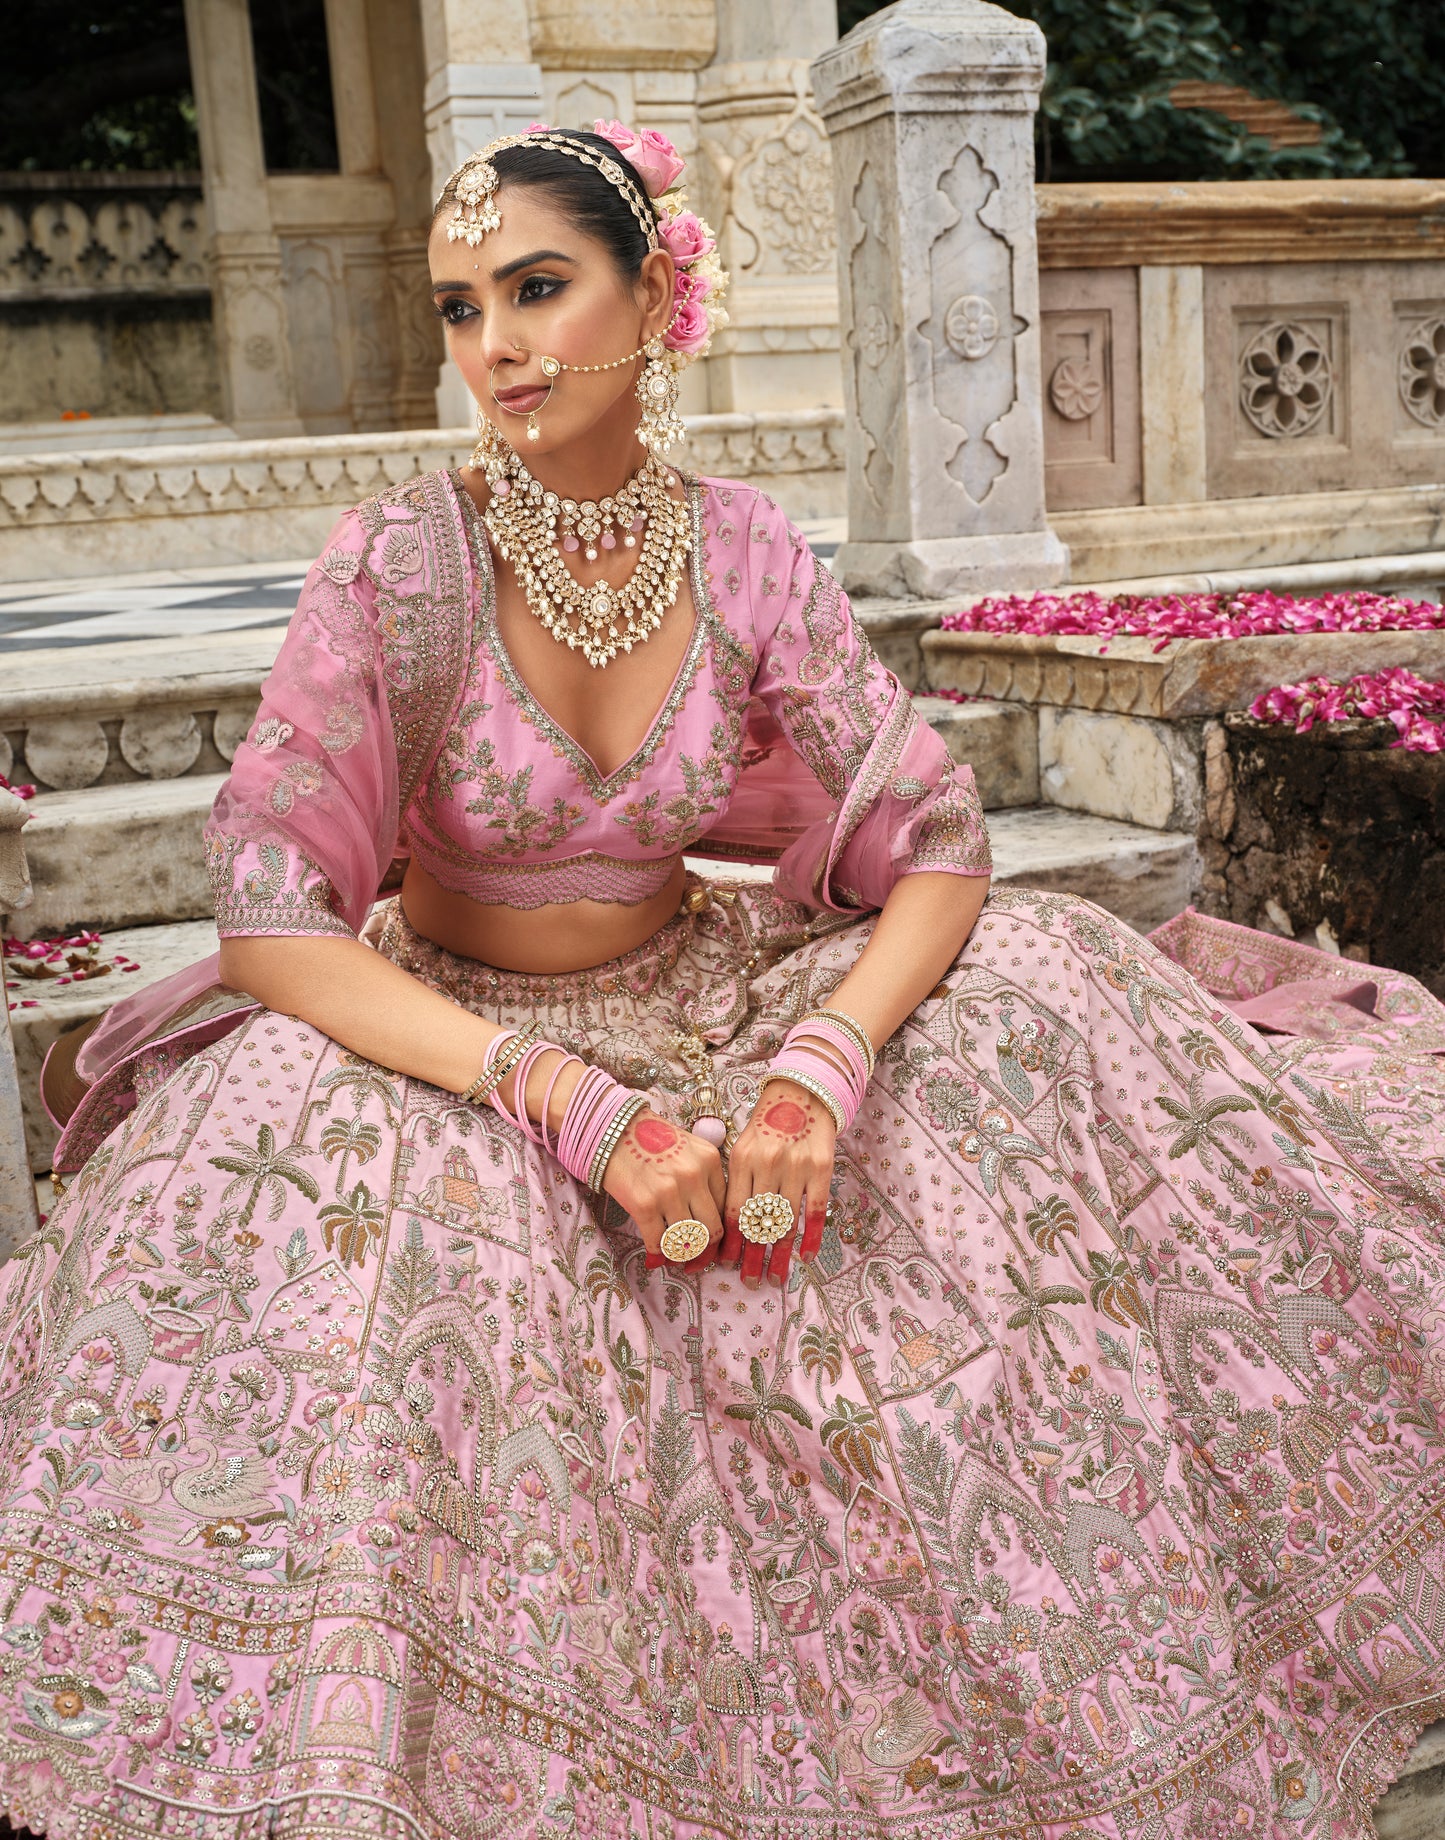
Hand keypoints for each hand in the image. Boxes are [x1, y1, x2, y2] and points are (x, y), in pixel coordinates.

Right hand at [601, 1108, 725, 1271]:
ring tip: (674, 1258)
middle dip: (706, 1250)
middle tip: (698, 1261)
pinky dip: (658, 1255)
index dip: (721, 1229)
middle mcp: (694, 1176)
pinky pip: (658, 1242)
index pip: (726, 1206)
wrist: (612, 1130)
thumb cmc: (650, 1140)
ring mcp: (670, 1191)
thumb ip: (704, 1177)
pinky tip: (655, 1257)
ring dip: (680, 1254)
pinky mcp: (645, 1204)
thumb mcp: (688, 1148)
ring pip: (687, 1240)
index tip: (714, 1243)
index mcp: (709, 1160)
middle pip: (712, 1228)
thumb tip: (709, 1220)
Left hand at [720, 1079, 836, 1289]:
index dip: (729, 1243)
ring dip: (779, 1254)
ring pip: (785, 1222)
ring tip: (775, 1278)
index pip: (732, 1212)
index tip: (723, 1266)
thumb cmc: (766, 1125)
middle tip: (749, 1282)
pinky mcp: (821, 1168)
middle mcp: (767, 1165)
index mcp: (741, 1161)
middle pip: (758, 1222)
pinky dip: (811, 1235)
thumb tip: (728, 1229)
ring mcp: (796, 1167)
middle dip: (752, 1257)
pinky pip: (814, 1209)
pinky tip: (806, 1255)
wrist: (802, 1093)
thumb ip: (736, 1183)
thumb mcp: (742, 1147)